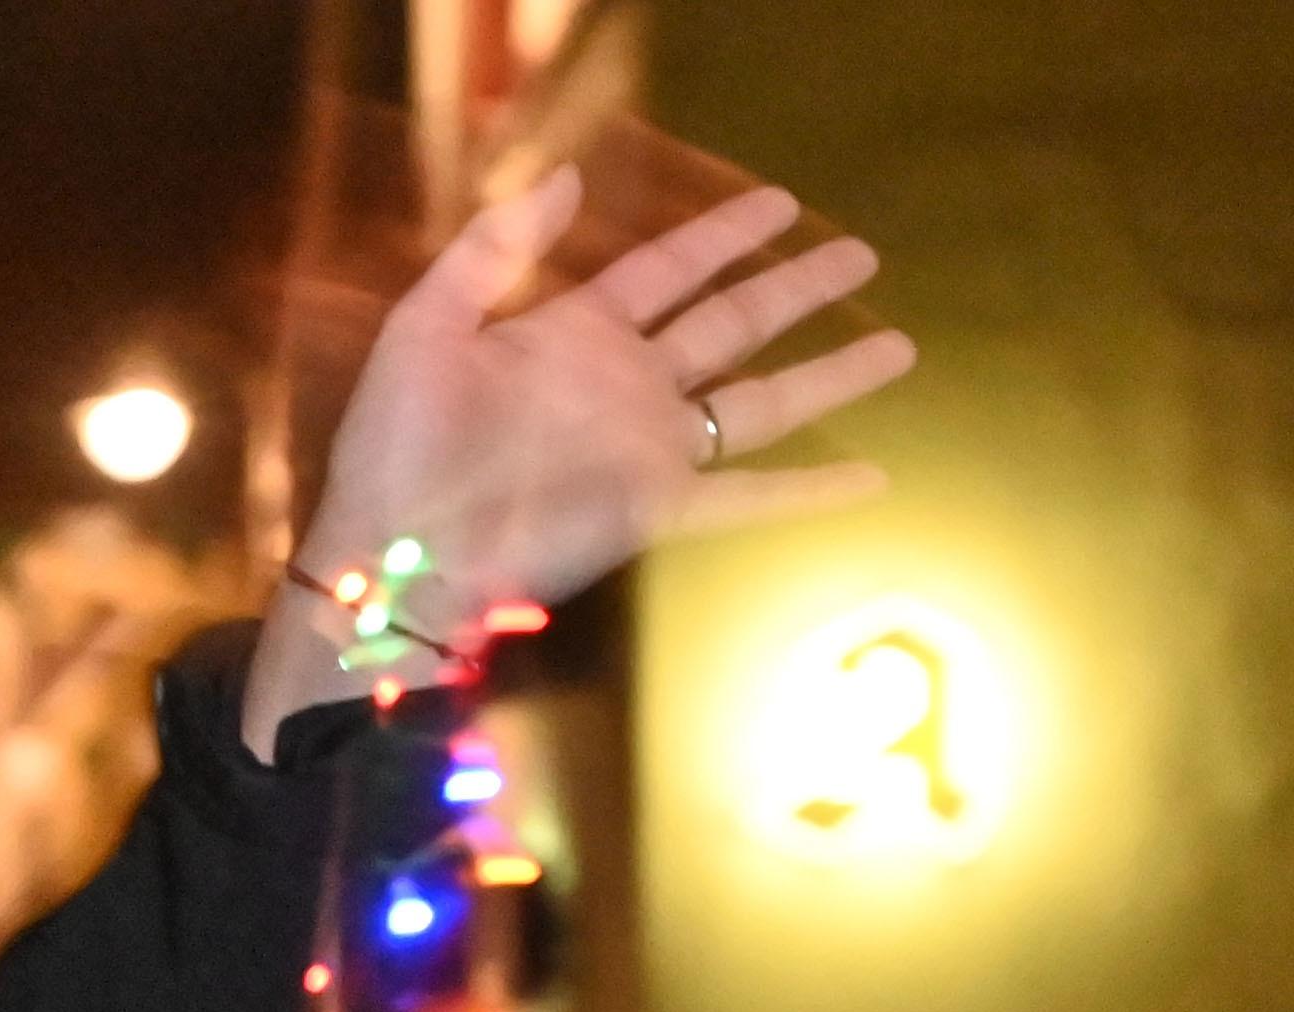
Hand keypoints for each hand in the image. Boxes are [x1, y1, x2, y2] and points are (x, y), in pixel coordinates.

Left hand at [247, 168, 915, 745]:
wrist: (395, 552)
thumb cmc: (397, 442)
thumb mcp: (429, 322)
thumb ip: (496, 249)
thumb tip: (565, 177)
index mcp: (572, 333)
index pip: (667, 269)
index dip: (724, 234)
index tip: (782, 201)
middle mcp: (624, 385)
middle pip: (733, 322)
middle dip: (796, 288)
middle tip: (860, 252)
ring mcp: (646, 449)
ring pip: (760, 401)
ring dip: (829, 374)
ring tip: (898, 347)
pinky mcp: (655, 509)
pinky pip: (749, 495)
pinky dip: (812, 490)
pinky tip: (871, 477)